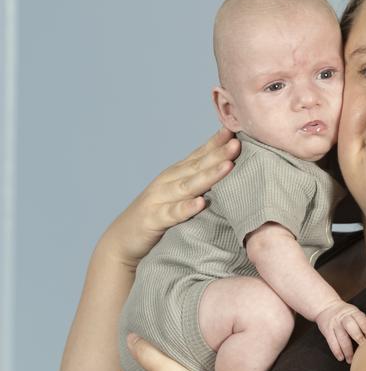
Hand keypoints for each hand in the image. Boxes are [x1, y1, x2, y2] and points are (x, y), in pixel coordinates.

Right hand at [106, 128, 239, 266]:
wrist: (122, 240)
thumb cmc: (158, 216)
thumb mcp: (179, 195)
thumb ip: (199, 183)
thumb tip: (230, 171)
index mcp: (176, 174)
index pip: (199, 154)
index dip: (216, 142)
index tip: (235, 130)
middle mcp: (167, 182)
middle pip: (197, 166)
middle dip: (219, 154)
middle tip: (237, 143)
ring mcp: (158, 199)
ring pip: (187, 186)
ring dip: (209, 175)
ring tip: (228, 166)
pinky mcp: (152, 220)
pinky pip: (172, 213)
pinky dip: (186, 208)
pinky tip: (200, 204)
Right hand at [315, 301, 365, 363]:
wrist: (326, 306)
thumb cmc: (345, 314)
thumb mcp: (354, 312)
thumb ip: (362, 322)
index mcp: (353, 312)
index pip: (360, 319)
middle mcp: (343, 317)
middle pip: (350, 326)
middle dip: (358, 338)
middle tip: (364, 349)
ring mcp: (335, 323)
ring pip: (341, 337)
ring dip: (347, 350)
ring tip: (351, 360)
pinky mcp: (327, 330)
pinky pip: (332, 341)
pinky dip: (337, 351)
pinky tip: (341, 357)